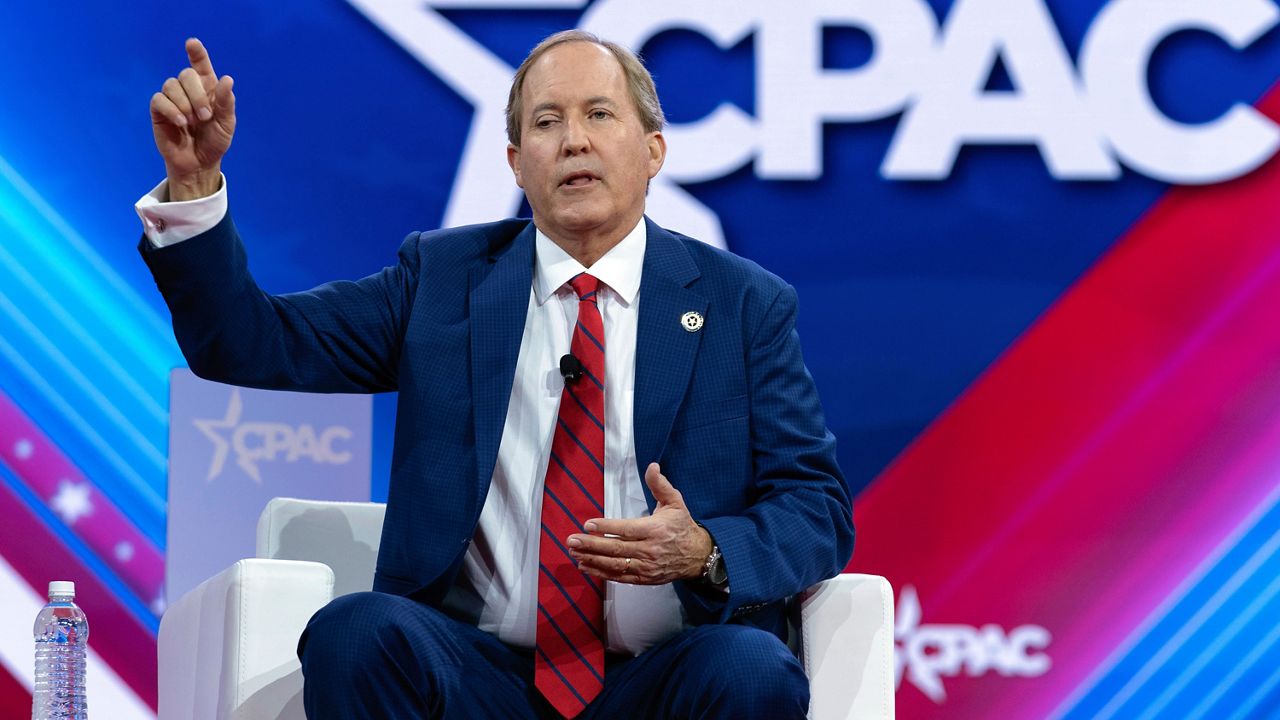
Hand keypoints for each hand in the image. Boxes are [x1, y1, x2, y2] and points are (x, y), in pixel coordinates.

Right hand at [150, 38, 236, 199]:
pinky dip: (171, 109)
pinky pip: (159, 99)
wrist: (199, 163)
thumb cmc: (214, 141)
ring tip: (192, 122)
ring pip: (171, 85)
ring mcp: (172, 99)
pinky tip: (181, 123)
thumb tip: (228, 79)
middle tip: (205, 116)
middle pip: (186, 75)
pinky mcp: (159, 110)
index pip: (200, 65)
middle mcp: (188, 90)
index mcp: (207, 88)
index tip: (192, 43)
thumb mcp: (226, 124)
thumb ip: (226, 102)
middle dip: (197, 95)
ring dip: (185, 103)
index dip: (197, 53)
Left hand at [568, 463, 713, 584]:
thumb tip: (652, 466)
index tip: (588, 524)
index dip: (606, 527)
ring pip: (615, 564)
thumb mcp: (675, 502)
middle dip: (591, 544)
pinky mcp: (644, 578)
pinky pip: (620, 577)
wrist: (697, 556)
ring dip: (592, 559)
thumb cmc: (682, 526)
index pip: (626, 529)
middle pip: (616, 548)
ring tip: (574, 552)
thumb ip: (660, 485)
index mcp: (655, 529)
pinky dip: (601, 573)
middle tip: (572, 540)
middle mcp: (649, 549)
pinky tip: (586, 566)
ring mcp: (646, 566)